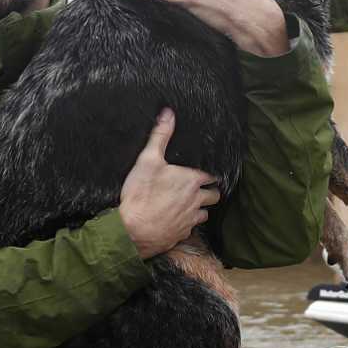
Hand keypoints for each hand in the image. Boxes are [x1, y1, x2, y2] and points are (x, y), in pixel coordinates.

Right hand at [118, 110, 219, 257]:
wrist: (132, 230)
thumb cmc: (141, 194)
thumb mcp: (147, 160)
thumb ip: (160, 137)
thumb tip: (168, 114)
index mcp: (192, 180)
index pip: (211, 175)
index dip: (207, 173)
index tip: (203, 172)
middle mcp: (197, 199)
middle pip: (214, 194)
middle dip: (209, 191)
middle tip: (198, 187)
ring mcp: (191, 218)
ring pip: (206, 212)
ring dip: (201, 207)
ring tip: (189, 202)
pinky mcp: (183, 233)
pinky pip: (192, 226)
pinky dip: (189, 222)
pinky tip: (178, 218)